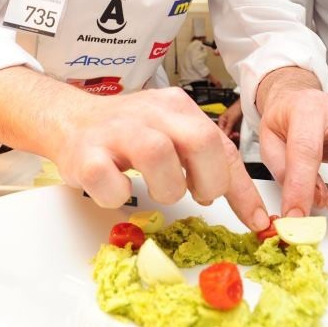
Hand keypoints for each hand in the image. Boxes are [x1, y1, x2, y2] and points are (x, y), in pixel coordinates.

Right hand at [55, 87, 269, 230]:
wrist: (73, 120)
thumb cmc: (129, 133)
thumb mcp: (174, 135)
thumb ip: (207, 161)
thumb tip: (241, 203)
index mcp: (177, 107)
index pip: (221, 144)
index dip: (241, 188)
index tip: (254, 219)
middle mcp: (150, 112)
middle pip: (199, 139)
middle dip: (208, 180)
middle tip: (198, 195)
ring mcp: (116, 131)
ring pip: (156, 154)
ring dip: (166, 186)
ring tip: (158, 190)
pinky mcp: (86, 153)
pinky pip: (109, 180)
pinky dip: (119, 195)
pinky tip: (120, 189)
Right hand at [217, 101, 242, 141]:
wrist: (245, 105)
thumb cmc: (237, 108)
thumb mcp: (232, 119)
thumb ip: (228, 127)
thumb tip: (224, 135)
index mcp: (221, 120)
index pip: (220, 130)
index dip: (224, 135)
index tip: (228, 138)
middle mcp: (224, 122)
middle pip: (225, 132)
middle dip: (229, 135)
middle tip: (234, 136)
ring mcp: (230, 124)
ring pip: (229, 132)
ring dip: (233, 135)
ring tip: (237, 135)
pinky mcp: (235, 125)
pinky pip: (233, 131)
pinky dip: (236, 133)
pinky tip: (238, 134)